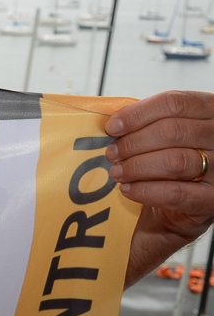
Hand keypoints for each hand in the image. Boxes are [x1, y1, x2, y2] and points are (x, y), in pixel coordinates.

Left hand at [105, 89, 213, 285]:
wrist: (174, 213)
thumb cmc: (166, 167)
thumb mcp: (161, 139)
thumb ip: (146, 124)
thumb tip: (113, 119)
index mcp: (212, 114)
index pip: (176, 102)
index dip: (138, 113)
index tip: (112, 126)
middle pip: (173, 130)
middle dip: (133, 142)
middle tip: (111, 153)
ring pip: (174, 160)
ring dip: (136, 166)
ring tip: (117, 172)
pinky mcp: (212, 201)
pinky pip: (175, 193)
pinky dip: (145, 190)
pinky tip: (128, 189)